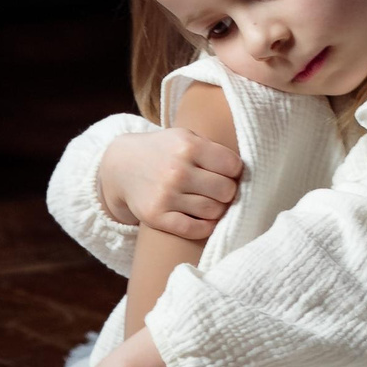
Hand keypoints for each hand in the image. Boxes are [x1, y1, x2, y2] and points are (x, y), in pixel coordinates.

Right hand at [99, 128, 242, 240]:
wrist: (122, 165)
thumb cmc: (164, 151)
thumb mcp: (185, 137)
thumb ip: (213, 150)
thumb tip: (245, 175)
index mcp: (188, 146)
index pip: (233, 166)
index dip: (234, 171)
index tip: (227, 172)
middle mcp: (177, 171)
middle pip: (226, 190)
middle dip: (227, 191)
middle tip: (219, 190)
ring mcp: (166, 195)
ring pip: (213, 211)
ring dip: (217, 209)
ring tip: (210, 202)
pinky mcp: (157, 217)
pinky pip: (195, 229)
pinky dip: (205, 226)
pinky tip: (203, 218)